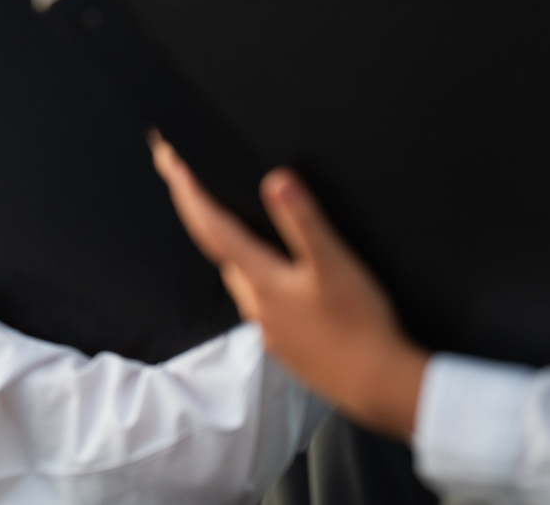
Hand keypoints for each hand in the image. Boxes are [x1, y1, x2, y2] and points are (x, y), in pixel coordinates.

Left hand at [151, 134, 430, 439]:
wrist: (380, 386)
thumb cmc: (360, 325)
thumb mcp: (334, 264)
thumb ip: (303, 220)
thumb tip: (275, 181)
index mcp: (261, 279)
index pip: (213, 227)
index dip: (189, 193)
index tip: (169, 165)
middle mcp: (255, 303)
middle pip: (219, 250)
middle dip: (202, 214)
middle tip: (189, 183)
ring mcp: (268, 326)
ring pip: (239, 276)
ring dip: (228, 246)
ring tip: (227, 221)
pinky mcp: (285, 342)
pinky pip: (259, 300)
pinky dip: (255, 276)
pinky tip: (272, 275)